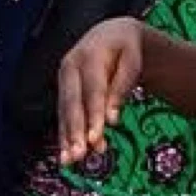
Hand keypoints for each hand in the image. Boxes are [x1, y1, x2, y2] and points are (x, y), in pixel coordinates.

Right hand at [55, 17, 144, 165]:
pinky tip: (65, 154)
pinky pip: (63, 115)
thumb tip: (112, 118)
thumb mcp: (132, 60)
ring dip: (67, 137)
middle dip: (75, 130)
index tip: (96, 138)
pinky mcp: (63, 91)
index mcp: (88, 56)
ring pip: (65, 111)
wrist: (109, 34)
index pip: (93, 90)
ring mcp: (63, 80)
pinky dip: (64, 135)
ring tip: (70, 161)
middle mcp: (69, 68)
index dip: (94, 114)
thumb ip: (122, 86)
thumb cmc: (126, 48)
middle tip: (79, 154)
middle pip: (72, 103)